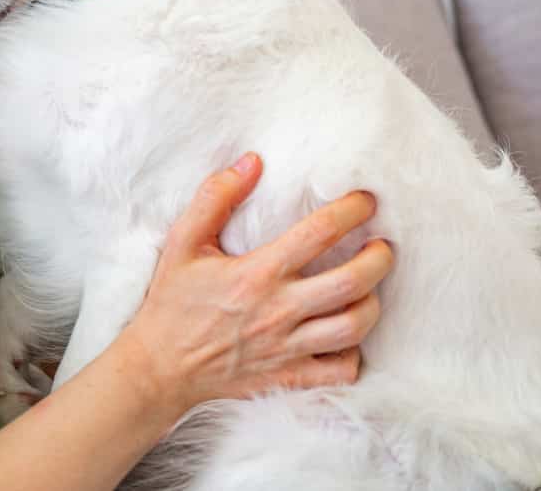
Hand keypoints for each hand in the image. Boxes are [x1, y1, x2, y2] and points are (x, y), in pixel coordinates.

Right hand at [118, 152, 393, 416]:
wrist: (158, 368)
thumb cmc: (172, 303)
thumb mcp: (183, 243)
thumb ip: (215, 198)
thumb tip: (251, 162)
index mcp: (256, 273)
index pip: (318, 233)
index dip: (351, 211)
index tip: (365, 201)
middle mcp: (278, 310)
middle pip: (351, 282)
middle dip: (379, 259)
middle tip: (382, 246)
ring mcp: (286, 349)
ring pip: (353, 327)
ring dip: (372, 304)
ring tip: (370, 287)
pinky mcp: (288, 378)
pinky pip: (340, 372)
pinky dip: (353, 354)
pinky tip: (348, 337)